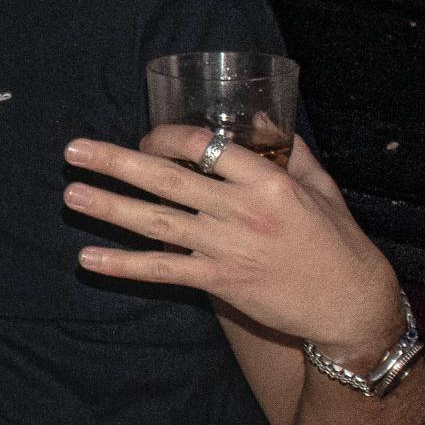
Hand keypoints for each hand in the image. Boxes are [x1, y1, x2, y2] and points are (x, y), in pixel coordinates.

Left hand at [62, 129, 401, 361]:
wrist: (352, 305)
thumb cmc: (339, 244)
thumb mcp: (322, 189)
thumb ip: (291, 153)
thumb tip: (265, 120)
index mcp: (269, 182)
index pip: (206, 146)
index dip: (167, 137)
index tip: (147, 138)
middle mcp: (243, 211)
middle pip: (169, 179)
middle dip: (117, 162)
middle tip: (75, 150)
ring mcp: (229, 248)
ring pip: (158, 222)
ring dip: (110, 207)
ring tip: (72, 194)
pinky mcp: (221, 282)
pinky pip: (164, 270)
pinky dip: (125, 265)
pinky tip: (90, 258)